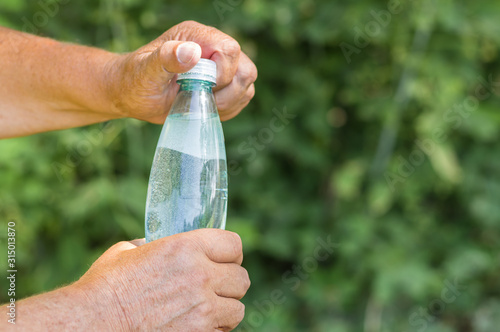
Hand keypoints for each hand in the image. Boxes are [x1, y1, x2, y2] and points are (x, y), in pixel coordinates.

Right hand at [74, 229, 249, 330]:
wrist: (92, 323)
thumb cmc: (106, 286)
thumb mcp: (129, 251)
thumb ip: (153, 245)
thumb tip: (155, 245)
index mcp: (186, 248)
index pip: (234, 245)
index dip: (231, 253)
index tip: (226, 259)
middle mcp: (200, 276)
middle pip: (241, 278)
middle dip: (230, 282)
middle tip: (215, 286)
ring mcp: (202, 310)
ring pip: (238, 309)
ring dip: (225, 309)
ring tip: (207, 309)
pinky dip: (214, 330)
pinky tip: (196, 325)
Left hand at [107, 20, 256, 122]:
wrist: (133, 94)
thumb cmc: (136, 81)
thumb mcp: (146, 71)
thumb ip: (167, 58)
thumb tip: (191, 52)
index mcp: (196, 36)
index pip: (230, 50)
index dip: (222, 73)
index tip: (200, 86)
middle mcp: (212, 48)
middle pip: (245, 69)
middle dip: (226, 91)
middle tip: (199, 97)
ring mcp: (221, 66)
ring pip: (246, 85)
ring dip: (227, 102)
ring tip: (200, 104)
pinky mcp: (225, 85)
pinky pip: (242, 98)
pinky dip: (228, 109)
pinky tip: (205, 108)